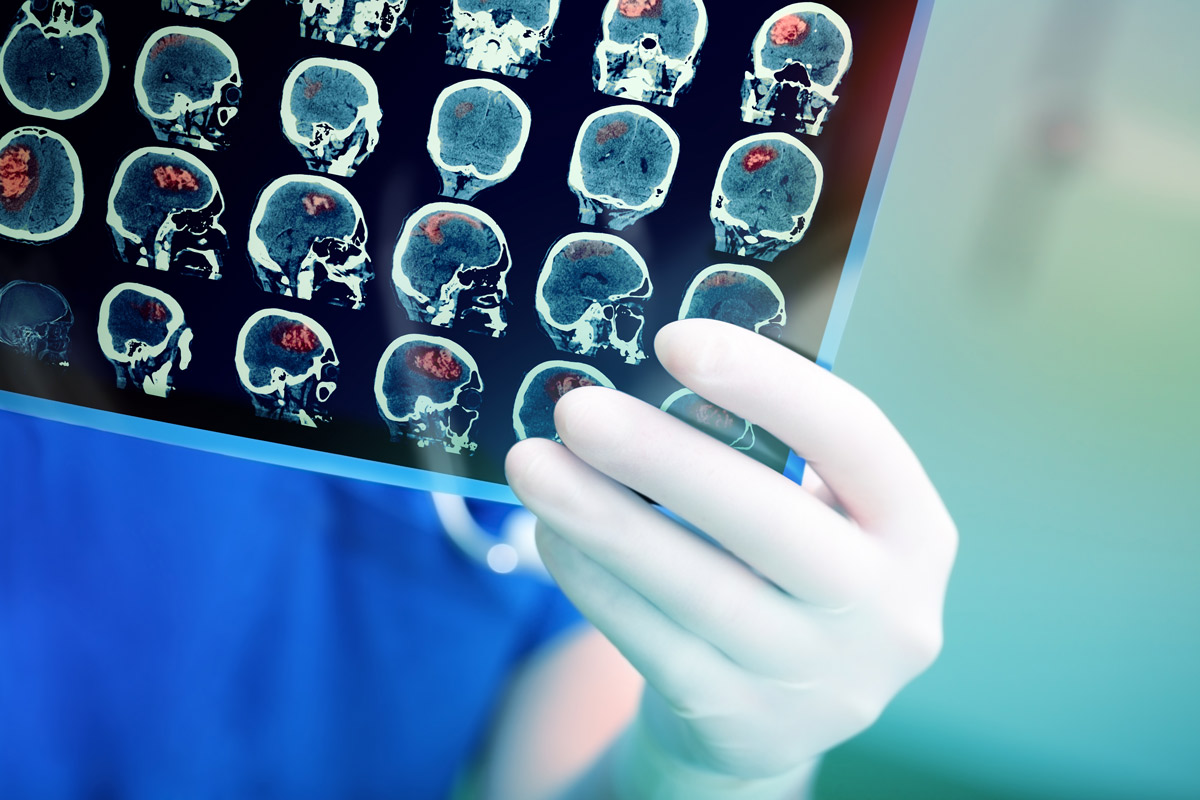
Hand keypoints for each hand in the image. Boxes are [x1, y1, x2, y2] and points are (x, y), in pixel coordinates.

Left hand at [506, 319, 956, 796]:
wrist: (780, 712)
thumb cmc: (786, 570)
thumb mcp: (814, 513)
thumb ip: (763, 452)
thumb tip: (645, 376)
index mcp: (913, 529)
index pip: (854, 439)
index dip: (769, 385)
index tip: (677, 340)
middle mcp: (885, 611)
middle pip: (770, 523)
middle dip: (663, 460)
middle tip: (577, 410)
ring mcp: (816, 679)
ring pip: (697, 590)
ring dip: (603, 520)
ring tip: (533, 465)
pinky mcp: (741, 724)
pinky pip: (651, 643)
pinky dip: (593, 580)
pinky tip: (551, 532)